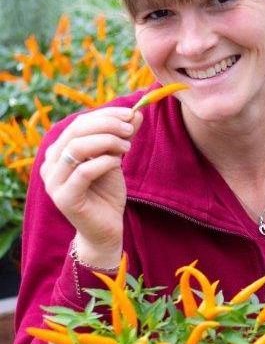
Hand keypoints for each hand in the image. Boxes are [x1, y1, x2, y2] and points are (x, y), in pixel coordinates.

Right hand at [40, 106, 142, 267]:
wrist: (106, 231)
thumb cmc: (107, 195)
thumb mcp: (115, 160)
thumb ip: (121, 137)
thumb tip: (136, 112)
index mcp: (58, 152)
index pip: (79, 123)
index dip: (105, 115)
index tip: (130, 113)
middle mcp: (50, 165)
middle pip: (76, 131)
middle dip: (107, 125)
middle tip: (130, 127)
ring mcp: (53, 182)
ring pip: (77, 148)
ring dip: (106, 141)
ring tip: (127, 146)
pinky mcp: (64, 198)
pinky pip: (83, 171)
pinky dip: (104, 161)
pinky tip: (118, 162)